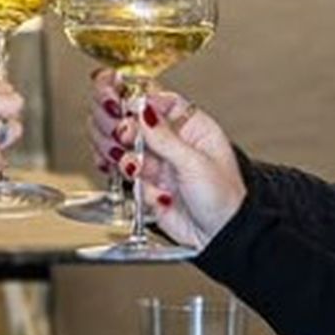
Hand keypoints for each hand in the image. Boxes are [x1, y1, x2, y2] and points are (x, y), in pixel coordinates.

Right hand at [117, 94, 243, 251]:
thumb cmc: (224, 199)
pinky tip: (117, 169)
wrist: (217, 237)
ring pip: (116, 138)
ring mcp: (153, 158)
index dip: (132, 96)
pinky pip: (116, 165)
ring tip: (129, 162)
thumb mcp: (196, 164)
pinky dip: (110, 165)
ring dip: (113, 146)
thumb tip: (142, 111)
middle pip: (128, 114)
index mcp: (189, 125)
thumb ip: (165, 139)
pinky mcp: (141, 180)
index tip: (116, 99)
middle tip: (121, 134)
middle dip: (117, 122)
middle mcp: (168, 138)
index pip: (154, 97)